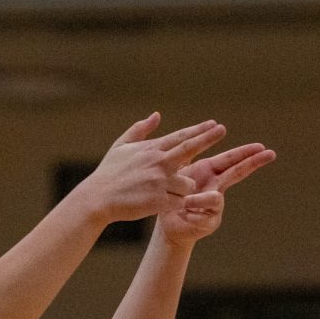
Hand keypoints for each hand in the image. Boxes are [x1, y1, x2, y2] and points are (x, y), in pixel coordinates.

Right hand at [80, 113, 228, 224]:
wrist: (98, 198)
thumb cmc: (108, 173)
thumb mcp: (121, 146)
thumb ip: (140, 129)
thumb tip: (156, 115)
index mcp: (152, 149)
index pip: (181, 137)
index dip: (199, 130)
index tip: (214, 124)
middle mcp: (158, 162)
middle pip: (190, 148)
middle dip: (207, 138)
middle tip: (222, 130)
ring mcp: (160, 181)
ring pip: (187, 183)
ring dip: (182, 188)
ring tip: (163, 193)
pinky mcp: (159, 200)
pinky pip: (179, 201)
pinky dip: (174, 203)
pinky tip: (161, 203)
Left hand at [155, 142, 276, 247]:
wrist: (169, 223)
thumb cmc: (171, 195)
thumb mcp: (174, 174)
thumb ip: (182, 159)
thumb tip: (187, 139)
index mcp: (208, 172)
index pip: (230, 160)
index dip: (245, 153)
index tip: (261, 146)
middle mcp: (215, 186)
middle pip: (237, 172)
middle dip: (253, 162)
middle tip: (270, 153)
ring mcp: (215, 205)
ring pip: (216, 199)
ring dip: (200, 199)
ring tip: (185, 203)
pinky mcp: (209, 222)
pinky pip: (202, 217)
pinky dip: (190, 215)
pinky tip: (182, 215)